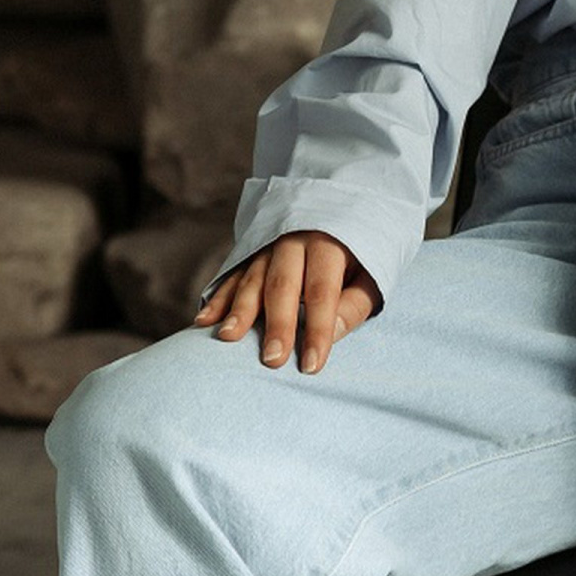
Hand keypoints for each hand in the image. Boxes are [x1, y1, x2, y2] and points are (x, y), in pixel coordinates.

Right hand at [192, 229, 382, 374]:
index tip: (311, 366)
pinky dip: (217, 299)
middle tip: (271, 359)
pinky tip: (204, 321)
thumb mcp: (371, 276)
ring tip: (228, 337)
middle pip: (283, 285)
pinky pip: (231, 276)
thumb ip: (353, 304)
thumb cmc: (359, 257)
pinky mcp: (249, 253)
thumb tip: (331, 332)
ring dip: (239, 310)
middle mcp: (294, 240)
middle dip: (277, 323)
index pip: (322, 292)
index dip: (317, 330)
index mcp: (329, 243)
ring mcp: (267, 245)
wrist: (337, 210)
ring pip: (251, 279)